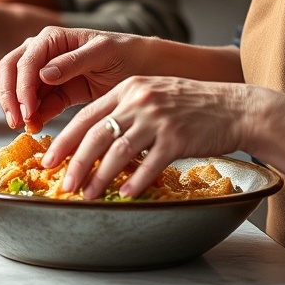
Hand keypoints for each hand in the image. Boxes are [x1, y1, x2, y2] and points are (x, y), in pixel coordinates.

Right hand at [0, 27, 153, 132]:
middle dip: (11, 96)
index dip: (21, 85)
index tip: (27, 108)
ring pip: (21, 90)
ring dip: (20, 109)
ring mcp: (48, 73)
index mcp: (53, 38)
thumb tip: (43, 74)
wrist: (143, 68)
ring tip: (26, 127)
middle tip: (17, 120)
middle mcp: (44, 52)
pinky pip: (39, 104)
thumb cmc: (125, 52)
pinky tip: (37, 126)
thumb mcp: (103, 53)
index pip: (25, 60)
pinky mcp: (57, 93)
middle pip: (12, 71)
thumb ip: (73, 61)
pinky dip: (35, 116)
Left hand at [46, 76, 253, 199]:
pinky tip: (127, 195)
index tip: (50, 159)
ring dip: (100, 178)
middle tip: (64, 184)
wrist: (235, 107)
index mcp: (129, 88)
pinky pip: (150, 164)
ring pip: (118, 151)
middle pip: (96, 134)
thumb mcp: (154, 95)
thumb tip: (95, 142)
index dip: (64, 139)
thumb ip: (126, 110)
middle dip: (76, 162)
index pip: (87, 115)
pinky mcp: (178, 137)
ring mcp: (159, 118)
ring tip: (87, 196)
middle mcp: (140, 100)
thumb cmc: (192, 105)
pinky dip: (136, 182)